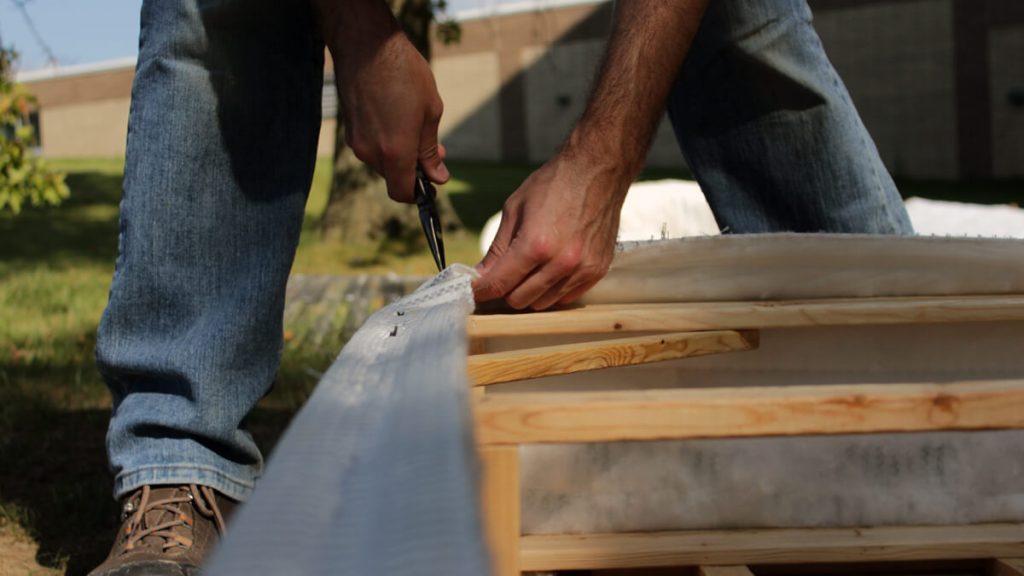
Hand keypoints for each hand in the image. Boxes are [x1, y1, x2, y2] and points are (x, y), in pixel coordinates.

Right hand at [334, 32, 448, 201]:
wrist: (366, 44)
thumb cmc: (404, 73)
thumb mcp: (430, 111)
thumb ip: (431, 150)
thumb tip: (437, 176)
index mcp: (395, 152)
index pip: (402, 193)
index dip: (418, 193)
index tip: (431, 182)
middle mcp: (371, 152)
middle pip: (392, 177)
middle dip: (413, 168)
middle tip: (434, 148)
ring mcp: (356, 141)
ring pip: (381, 161)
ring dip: (399, 152)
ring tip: (414, 123)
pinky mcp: (348, 128)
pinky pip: (370, 145)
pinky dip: (385, 140)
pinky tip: (394, 115)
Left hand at [473, 152, 629, 309]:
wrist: (597, 171)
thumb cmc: (553, 184)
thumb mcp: (515, 209)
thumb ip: (497, 249)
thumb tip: (481, 276)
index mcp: (536, 244)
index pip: (499, 284)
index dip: (481, 291)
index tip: (474, 291)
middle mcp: (561, 262)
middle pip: (519, 299)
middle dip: (506, 289)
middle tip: (504, 273)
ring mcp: (582, 269)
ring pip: (542, 302)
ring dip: (530, 291)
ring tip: (531, 267)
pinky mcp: (597, 271)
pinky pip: (566, 298)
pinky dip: (553, 290)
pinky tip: (550, 269)